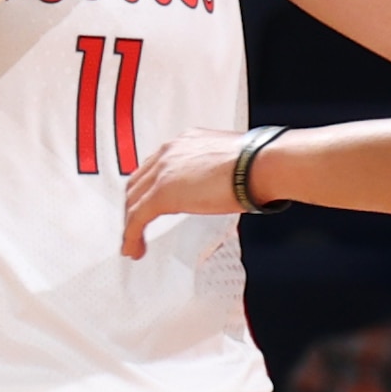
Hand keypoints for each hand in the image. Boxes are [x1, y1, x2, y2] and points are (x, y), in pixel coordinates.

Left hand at [119, 124, 252, 258]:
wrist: (259, 164)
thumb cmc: (256, 164)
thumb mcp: (227, 162)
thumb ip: (213, 171)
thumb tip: (219, 185)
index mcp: (185, 142)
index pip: (155, 166)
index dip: (148, 188)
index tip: (149, 204)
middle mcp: (170, 152)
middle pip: (137, 182)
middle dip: (133, 206)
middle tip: (136, 226)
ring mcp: (163, 171)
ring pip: (133, 200)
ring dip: (130, 224)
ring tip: (134, 244)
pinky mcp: (162, 193)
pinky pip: (137, 218)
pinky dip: (131, 236)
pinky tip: (134, 249)